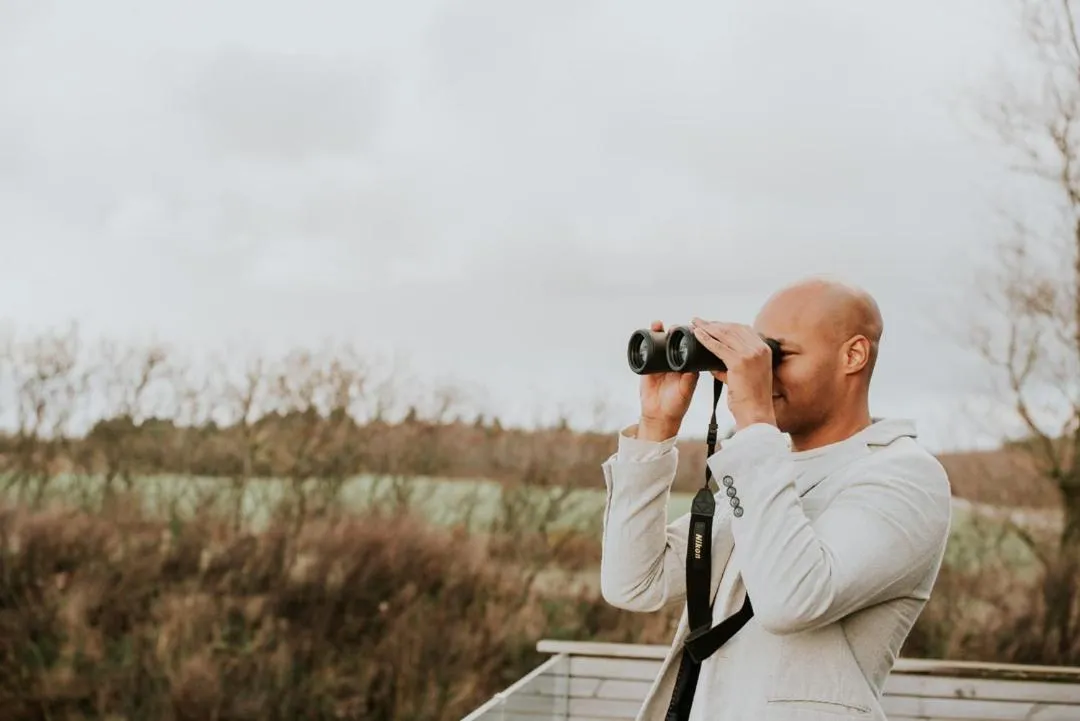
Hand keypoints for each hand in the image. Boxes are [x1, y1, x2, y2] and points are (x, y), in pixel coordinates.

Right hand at [637, 320, 697, 440]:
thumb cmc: (676, 405)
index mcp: (687, 366)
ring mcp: (660, 364)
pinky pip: (645, 352)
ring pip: (659, 344)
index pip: (688, 347)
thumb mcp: (686, 392)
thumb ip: (689, 380)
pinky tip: (645, 335)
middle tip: (672, 327)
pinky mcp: (648, 367)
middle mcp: (674, 363)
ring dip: (658, 333)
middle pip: (672, 342)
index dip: (687, 337)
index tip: (688, 329)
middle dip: (672, 332)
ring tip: (657, 324)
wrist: (659, 415)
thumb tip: (694, 367)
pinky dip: (645, 343)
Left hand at [689, 318, 776, 430]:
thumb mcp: (745, 376)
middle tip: (698, 321)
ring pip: (724, 335)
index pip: (742, 329)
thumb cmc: (750, 399)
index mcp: (764, 350)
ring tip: (694, 324)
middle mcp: (760, 349)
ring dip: (707, 327)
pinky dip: (706, 339)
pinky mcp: (739, 362)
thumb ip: (730, 366)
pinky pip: (718, 347)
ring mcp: (751, 354)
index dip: (725, 325)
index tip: (711, 324)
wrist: (756, 413)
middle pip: (732, 329)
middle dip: (714, 323)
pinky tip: (697, 335)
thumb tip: (711, 363)